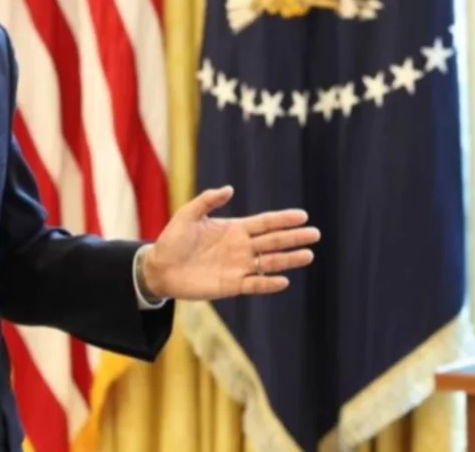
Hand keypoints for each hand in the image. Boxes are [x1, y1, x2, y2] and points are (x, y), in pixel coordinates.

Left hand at [142, 186, 318, 299]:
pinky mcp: (231, 285)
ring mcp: (238, 267)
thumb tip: (229, 189)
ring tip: (308, 255)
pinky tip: (283, 280)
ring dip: (288, 260)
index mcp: (234, 228)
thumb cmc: (171, 240)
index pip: (265, 223)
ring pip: (269, 263)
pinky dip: (268, 284)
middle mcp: (241, 247)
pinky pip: (254, 285)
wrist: (159, 268)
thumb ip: (207, 201)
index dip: (283, 219)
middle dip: (294, 238)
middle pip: (273, 242)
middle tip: (315, 234)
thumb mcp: (188, 215)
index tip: (302, 216)